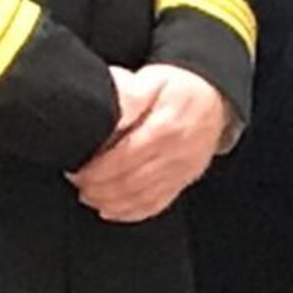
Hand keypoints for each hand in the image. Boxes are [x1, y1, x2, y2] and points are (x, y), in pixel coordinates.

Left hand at [70, 64, 230, 223]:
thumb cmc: (180, 88)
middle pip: (131, 182)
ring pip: (142, 198)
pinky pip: (158, 204)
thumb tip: (108, 109)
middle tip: (78, 183)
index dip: (97, 170)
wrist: (215, 98)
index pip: (125, 158)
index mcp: (166, 129)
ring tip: (90, 196)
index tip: (77, 170)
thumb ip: (129, 94)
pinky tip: (112, 210)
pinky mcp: (184, 180)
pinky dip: (132, 212)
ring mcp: (182, 171)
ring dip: (111, 202)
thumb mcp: (153, 80)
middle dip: (99, 188)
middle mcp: (177, 155)